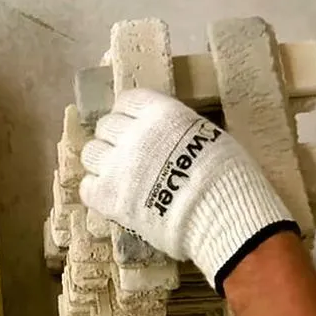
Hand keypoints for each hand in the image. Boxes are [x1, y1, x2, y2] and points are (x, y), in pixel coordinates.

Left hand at [79, 89, 298, 293]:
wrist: (221, 215)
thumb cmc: (228, 177)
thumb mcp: (208, 135)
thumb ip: (177, 130)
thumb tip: (164, 135)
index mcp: (160, 113)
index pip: (127, 100)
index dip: (129, 113)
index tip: (134, 124)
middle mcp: (133, 133)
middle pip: (106, 126)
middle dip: (116, 138)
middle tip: (129, 155)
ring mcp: (116, 165)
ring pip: (91, 153)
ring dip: (103, 162)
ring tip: (119, 176)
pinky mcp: (108, 196)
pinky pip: (87, 187)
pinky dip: (97, 191)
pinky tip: (113, 196)